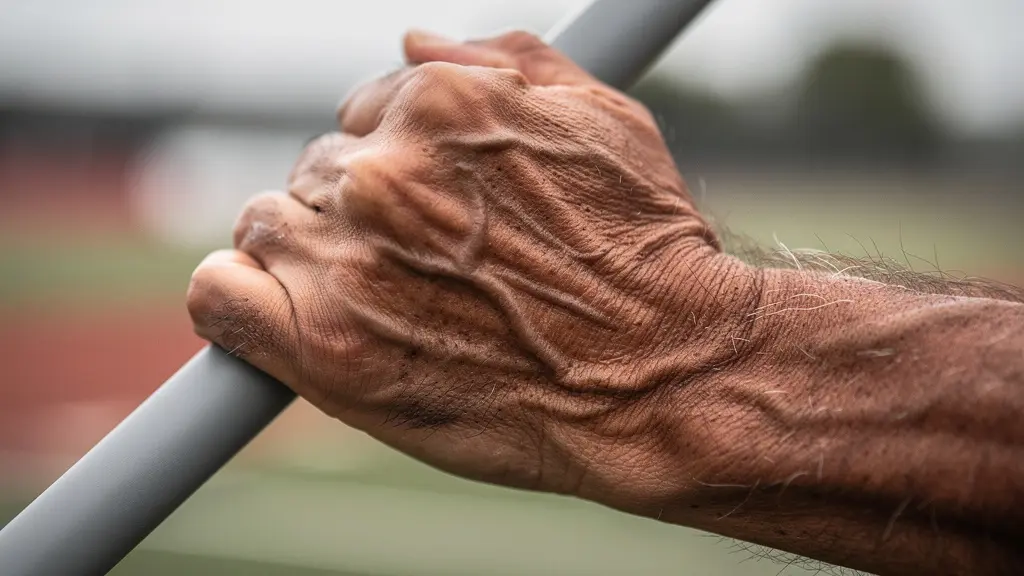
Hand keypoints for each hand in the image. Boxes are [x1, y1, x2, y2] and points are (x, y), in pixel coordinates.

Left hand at [188, 31, 760, 507]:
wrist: (665, 376)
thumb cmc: (646, 254)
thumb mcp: (602, 122)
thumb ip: (503, 63)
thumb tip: (411, 38)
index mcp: (439, 107)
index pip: (360, 116)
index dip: (390, 169)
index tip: (421, 217)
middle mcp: (384, 175)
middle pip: (316, 174)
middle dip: (354, 214)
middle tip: (416, 270)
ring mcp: (347, 259)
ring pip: (267, 226)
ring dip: (307, 256)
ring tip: (378, 303)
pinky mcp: (325, 345)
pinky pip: (221, 297)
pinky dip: (236, 299)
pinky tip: (283, 317)